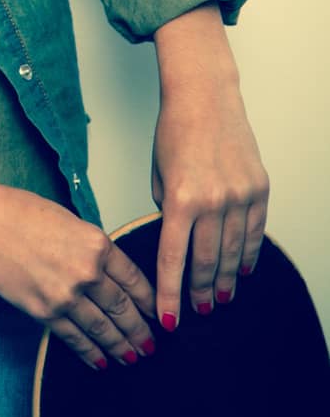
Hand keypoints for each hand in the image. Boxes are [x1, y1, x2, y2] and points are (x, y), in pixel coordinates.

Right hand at [0, 183, 157, 370]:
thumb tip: (106, 270)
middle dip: (140, 330)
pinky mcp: (43, 311)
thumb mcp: (68, 220)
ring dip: (120, 347)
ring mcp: (65, 295)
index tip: (158, 314)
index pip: (134, 280)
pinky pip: (74, 338)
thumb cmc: (18, 212)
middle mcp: (86, 272)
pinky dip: (89, 353)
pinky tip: (100, 362)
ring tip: (132, 357)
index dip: (149, 301)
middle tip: (151, 344)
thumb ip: (91, 247)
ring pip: (102, 329)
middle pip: (123, 309)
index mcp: (97, 244)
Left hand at [152, 3, 269, 329]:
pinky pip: (254, 232)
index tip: (169, 319)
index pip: (173, 260)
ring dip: (224, 279)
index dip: (170, 294)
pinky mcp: (259, 189)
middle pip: (206, 262)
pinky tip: (241, 269)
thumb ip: (168, 211)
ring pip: (232, 252)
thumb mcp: (158, 175)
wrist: (205, 97)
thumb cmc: (174, 132)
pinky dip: (248, 254)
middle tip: (198, 311)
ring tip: (219, 298)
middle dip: (199, 292)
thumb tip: (176, 242)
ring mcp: (240, 196)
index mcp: (179, 199)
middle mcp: (213, 201)